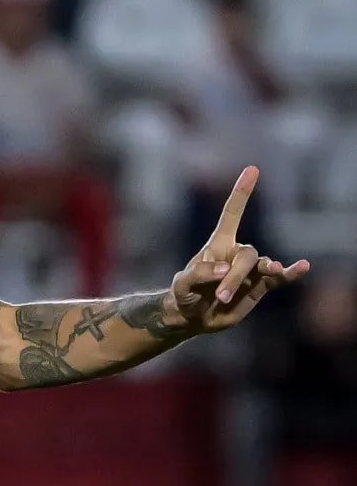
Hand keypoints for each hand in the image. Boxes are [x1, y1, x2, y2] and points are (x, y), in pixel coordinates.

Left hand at [167, 166, 309, 332]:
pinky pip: (279, 277)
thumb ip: (199, 274)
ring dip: (244, 282)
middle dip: (234, 275)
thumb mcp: (182, 284)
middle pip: (247, 254)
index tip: (253, 169)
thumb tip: (225, 270)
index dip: (242, 193)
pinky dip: (291, 273)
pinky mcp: (260, 286)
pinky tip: (302, 267)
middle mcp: (236, 253)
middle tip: (218, 296)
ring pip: (260, 268)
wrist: (194, 316)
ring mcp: (250, 269)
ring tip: (225, 298)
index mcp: (218, 244)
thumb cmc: (185, 295)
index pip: (232, 213)